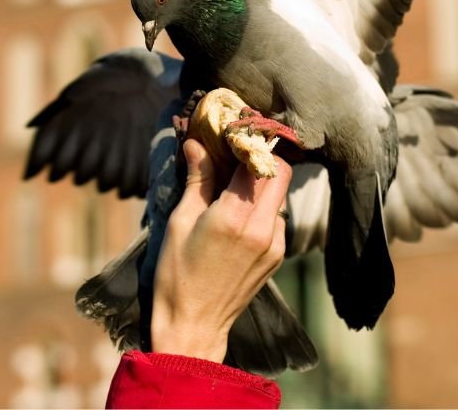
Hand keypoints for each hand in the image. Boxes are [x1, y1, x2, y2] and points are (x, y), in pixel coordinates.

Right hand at [150, 138, 291, 362]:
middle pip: (280, 173)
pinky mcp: (277, 256)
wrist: (194, 325)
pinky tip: (237, 214)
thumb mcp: (180, 221)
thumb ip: (196, 179)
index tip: (232, 133)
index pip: (257, 163)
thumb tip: (196, 142)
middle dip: (262, 158)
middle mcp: (262, 229)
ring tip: (231, 185)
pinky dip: (261, 207)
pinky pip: (275, 218)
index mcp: (235, 217)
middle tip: (236, 154)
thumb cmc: (177, 275)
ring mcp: (274, 244)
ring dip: (261, 183)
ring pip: (279, 196)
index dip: (246, 143)